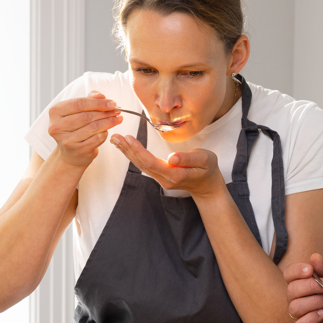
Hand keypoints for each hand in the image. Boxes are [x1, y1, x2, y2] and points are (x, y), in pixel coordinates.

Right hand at [48, 91, 122, 167]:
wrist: (71, 154)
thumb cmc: (75, 129)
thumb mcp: (77, 112)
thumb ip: (88, 100)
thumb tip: (101, 95)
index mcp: (55, 112)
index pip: (79, 103)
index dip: (98, 103)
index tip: (112, 103)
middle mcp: (57, 126)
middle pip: (87, 116)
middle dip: (105, 112)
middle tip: (117, 111)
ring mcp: (67, 140)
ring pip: (94, 127)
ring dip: (109, 122)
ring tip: (117, 119)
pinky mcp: (78, 150)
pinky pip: (97, 138)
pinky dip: (105, 133)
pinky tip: (108, 130)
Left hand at [110, 134, 224, 197]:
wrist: (208, 186)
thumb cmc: (208, 170)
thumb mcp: (205, 160)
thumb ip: (188, 158)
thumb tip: (171, 157)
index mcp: (175, 174)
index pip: (151, 162)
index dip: (138, 150)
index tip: (128, 138)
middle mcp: (165, 179)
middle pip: (142, 164)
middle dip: (128, 150)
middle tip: (115, 136)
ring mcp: (161, 179)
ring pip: (141, 165)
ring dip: (128, 153)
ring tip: (116, 140)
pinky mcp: (160, 176)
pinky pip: (144, 166)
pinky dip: (134, 155)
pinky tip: (126, 148)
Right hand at [284, 254, 322, 322]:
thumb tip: (314, 257)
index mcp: (302, 284)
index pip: (289, 274)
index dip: (296, 271)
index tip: (310, 270)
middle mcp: (298, 299)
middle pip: (291, 290)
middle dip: (310, 286)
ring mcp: (302, 315)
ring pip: (294, 307)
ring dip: (313, 301)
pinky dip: (310, 318)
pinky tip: (322, 314)